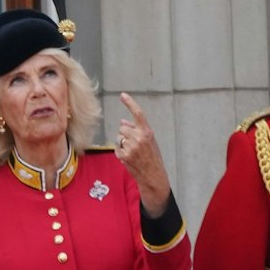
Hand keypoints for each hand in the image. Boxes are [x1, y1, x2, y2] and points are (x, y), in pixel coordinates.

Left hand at [114, 93, 173, 215]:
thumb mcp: (149, 140)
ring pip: (118, 137)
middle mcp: (139, 137)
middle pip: (122, 127)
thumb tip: (122, 121)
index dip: (130, 103)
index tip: (123, 95)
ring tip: (133, 151)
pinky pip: (117, 147)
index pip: (138, 113)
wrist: (153, 175)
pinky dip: (120, 151)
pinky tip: (129, 157)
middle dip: (125, 133)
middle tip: (134, 144)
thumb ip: (137, 130)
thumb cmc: (152, 157)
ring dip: (122, 142)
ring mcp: (131, 146)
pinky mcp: (124, 155)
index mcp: (147, 132)